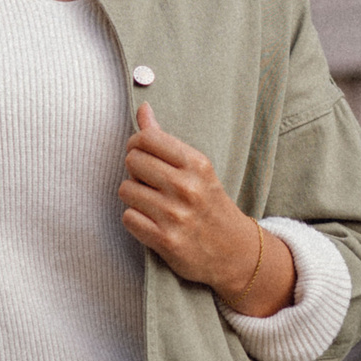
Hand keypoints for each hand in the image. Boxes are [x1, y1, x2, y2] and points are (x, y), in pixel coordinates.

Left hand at [120, 105, 292, 315]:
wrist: (235, 252)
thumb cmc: (210, 204)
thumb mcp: (197, 168)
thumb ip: (165, 139)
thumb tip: (143, 109)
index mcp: (197, 164)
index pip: (147, 138)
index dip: (136, 145)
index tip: (143, 154)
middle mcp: (187, 187)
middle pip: (132, 161)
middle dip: (135, 171)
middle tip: (150, 182)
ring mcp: (176, 215)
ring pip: (126, 190)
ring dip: (134, 197)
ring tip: (152, 204)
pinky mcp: (166, 241)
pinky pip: (128, 218)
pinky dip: (135, 220)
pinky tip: (151, 222)